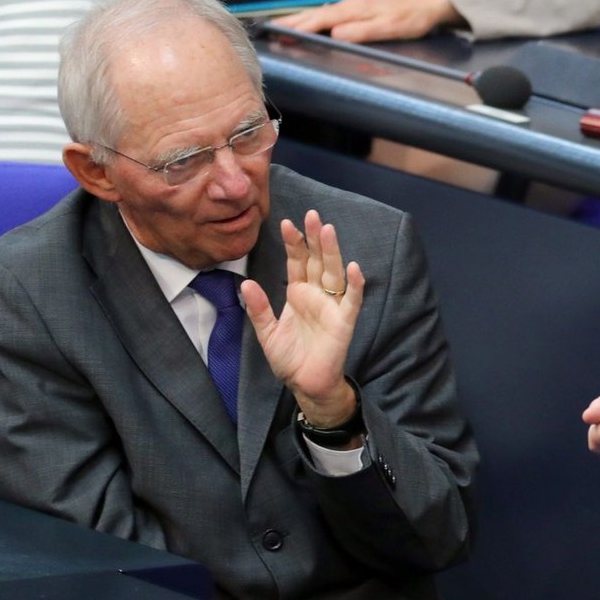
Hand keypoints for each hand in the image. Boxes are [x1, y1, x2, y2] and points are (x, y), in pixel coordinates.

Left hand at [241, 210, 364, 425]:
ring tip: (328, 230)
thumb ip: (259, 308)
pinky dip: (355, 285)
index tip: (286, 222)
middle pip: (317, 260)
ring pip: (333, 273)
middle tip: (312, 214)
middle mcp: (316, 295)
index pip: (297, 262)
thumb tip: (245, 283)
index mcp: (298, 294)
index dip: (293, 243)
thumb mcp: (267, 333)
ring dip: (332, 252)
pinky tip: (354, 268)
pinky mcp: (344, 321)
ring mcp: (332, 306)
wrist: (305, 385)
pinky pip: (351, 300)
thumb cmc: (289, 359)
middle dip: (314, 238)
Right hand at [272, 0, 462, 42]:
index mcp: (353, 10)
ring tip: (281, 30)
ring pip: (320, 14)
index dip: (298, 28)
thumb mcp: (390, 28)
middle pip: (314, 15)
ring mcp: (353, 7)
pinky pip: (329, 16)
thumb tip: (336, 34)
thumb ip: (363, 31)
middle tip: (269, 32)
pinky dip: (315, 21)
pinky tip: (310, 27)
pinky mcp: (358, 10)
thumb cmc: (412, 19)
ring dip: (300, 22)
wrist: (429, 5)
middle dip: (291, 23)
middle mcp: (350, 5)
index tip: (279, 34)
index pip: (318, 20)